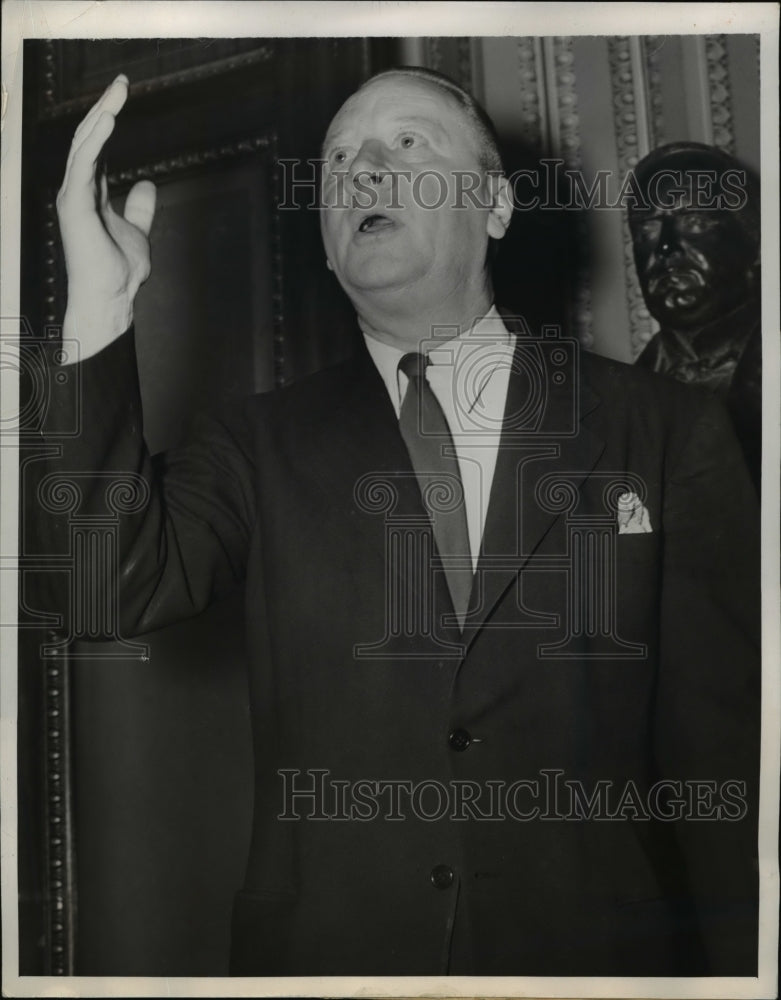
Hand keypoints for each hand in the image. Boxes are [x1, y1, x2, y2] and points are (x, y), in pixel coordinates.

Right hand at [57, 74, 156, 360]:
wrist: (112, 298)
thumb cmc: (119, 272)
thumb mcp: (137, 229)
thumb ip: (139, 207)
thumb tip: (146, 184)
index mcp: (89, 192)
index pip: (96, 145)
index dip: (107, 117)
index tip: (122, 93)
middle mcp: (77, 190)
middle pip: (88, 138)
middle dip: (104, 108)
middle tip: (122, 83)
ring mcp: (73, 197)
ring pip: (83, 145)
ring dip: (100, 116)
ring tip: (117, 93)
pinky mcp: (75, 206)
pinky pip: (83, 165)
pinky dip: (95, 140)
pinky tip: (109, 119)